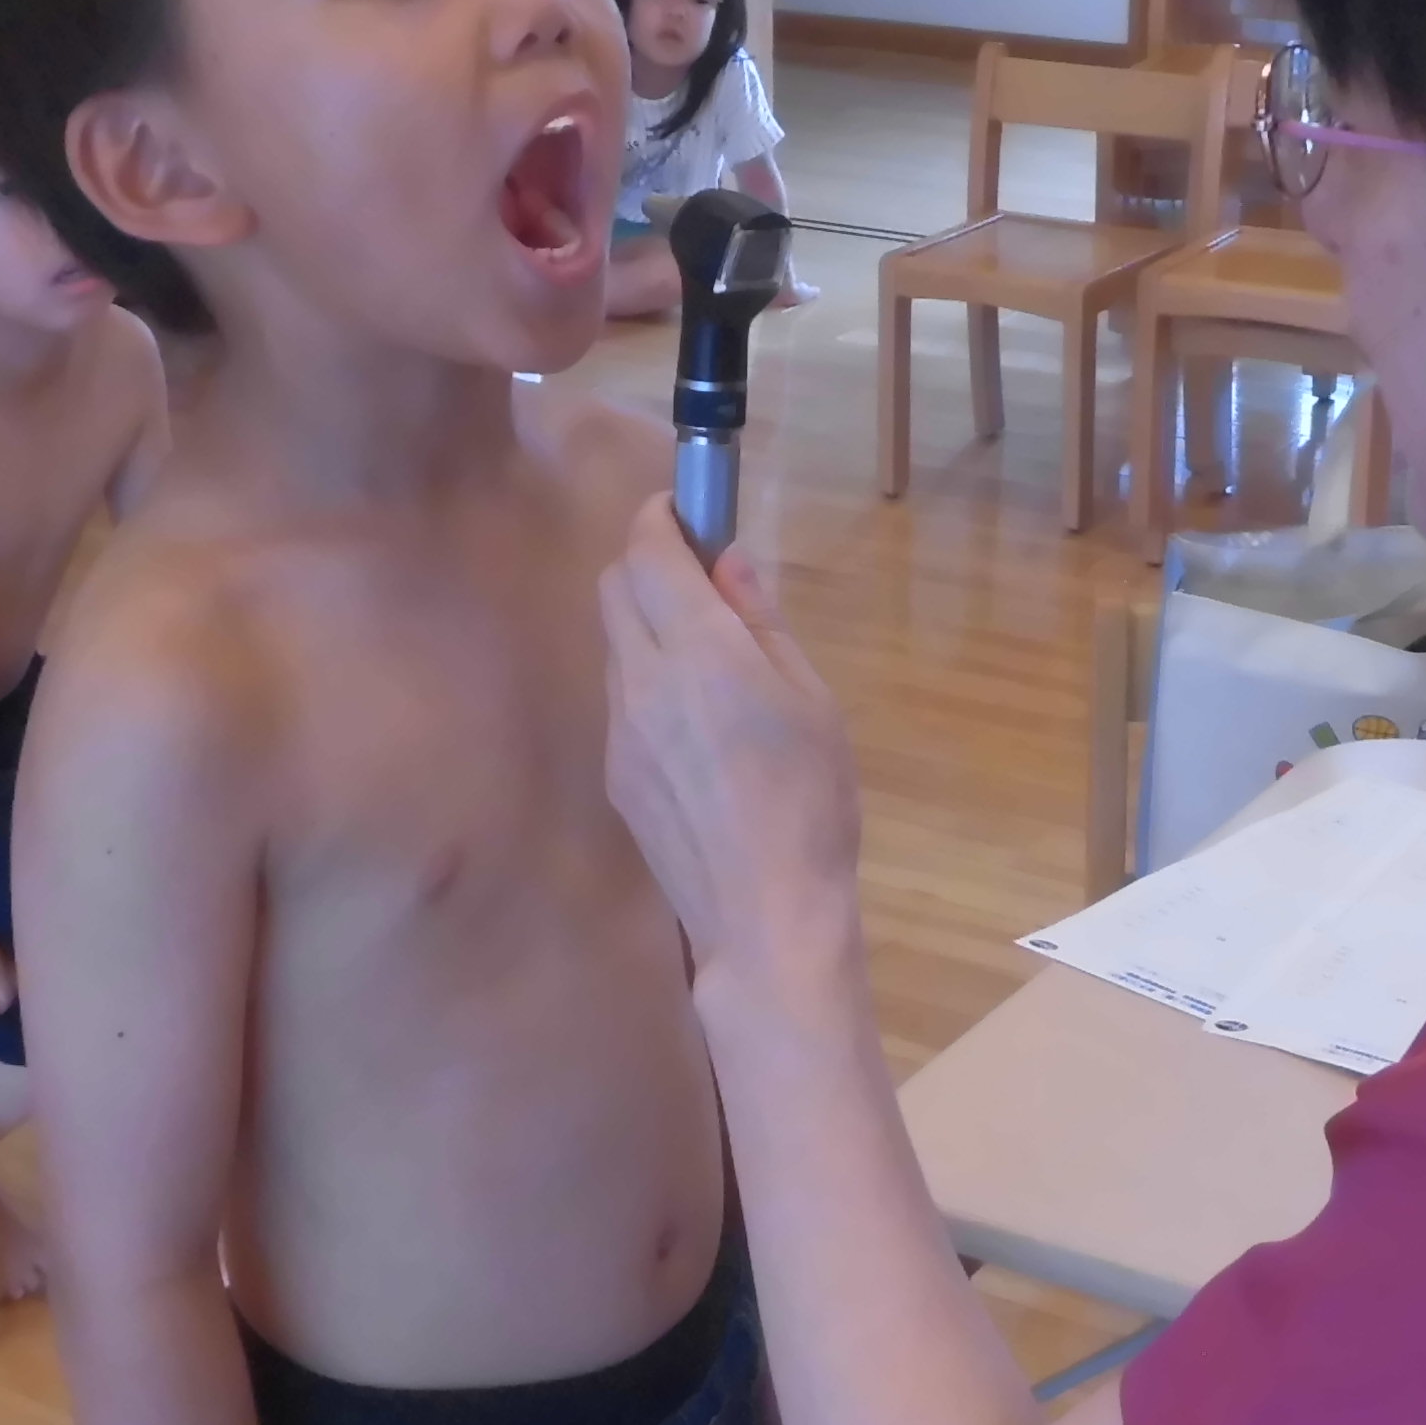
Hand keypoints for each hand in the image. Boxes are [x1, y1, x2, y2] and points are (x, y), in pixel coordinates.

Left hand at [599, 497, 863, 984]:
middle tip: (701, 584)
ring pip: (614, 644)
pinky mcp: (616, 773)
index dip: (661, 518)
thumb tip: (729, 563)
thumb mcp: (810, 701)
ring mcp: (621, 729)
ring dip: (647, 628)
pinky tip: (697, 728)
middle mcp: (644, 680)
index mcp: (700, 651)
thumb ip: (762, 624)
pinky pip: (621, 701)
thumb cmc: (811, 802)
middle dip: (648, 566)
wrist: (765, 912)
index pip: (649, 552)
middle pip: (614, 587)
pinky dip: (647, 684)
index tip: (684, 511)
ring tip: (709, 665)